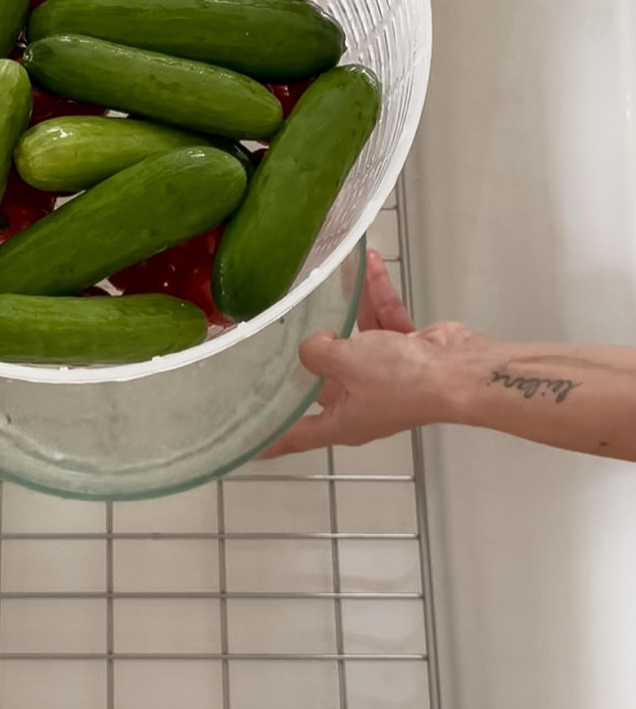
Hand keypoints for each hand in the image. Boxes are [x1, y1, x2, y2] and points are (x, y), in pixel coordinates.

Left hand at [265, 250, 482, 455]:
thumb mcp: (346, 364)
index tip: (248, 444)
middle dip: (309, 352)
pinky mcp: (406, 352)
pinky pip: (384, 322)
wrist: (461, 372)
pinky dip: (377, 297)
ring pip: (356, 340)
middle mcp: (361, 402)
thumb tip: (313, 344)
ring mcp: (384, 376)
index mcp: (342, 421)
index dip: (271, 440)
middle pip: (324, 378)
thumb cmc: (402, 380)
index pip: (297, 435)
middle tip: (278, 329)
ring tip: (331, 276)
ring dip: (349, 308)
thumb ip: (316, 352)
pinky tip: (369, 265)